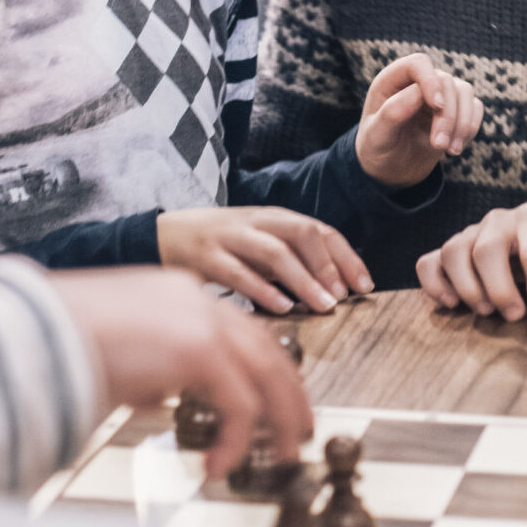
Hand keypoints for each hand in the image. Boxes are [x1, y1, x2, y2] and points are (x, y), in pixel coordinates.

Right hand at [50, 267, 311, 477]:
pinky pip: (239, 404)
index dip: (263, 369)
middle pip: (267, 349)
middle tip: (297, 429)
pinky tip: (220, 466)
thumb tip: (162, 395)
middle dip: (288, 394)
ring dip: (279, 419)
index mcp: (179, 295)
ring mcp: (201, 321)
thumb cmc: (57, 342)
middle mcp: (197, 301)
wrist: (31, 332)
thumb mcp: (118, 352)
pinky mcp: (197, 350)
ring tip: (280, 455)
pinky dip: (238, 440)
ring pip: (267, 374)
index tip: (275, 398)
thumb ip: (149, 369)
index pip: (240, 332)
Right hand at [156, 206, 370, 313]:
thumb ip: (291, 261)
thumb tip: (333, 286)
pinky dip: (262, 290)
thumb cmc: (221, 246)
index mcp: (273, 218)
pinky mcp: (205, 257)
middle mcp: (255, 222)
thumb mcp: (259, 245)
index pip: (319, 230)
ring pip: (275, 252)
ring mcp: (230, 237)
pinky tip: (281, 308)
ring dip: (304, 280)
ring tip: (322, 306)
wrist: (162, 234)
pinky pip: (238, 272)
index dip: (346, 257)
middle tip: (343, 297)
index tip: (364, 286)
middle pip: (302, 233)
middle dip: (328, 265)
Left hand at [356, 53, 482, 187]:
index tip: (436, 106)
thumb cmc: (378, 148)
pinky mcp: (456, 109)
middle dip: (447, 115)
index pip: (419, 64)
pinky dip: (470, 128)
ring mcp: (440, 94)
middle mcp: (419, 82)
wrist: (391, 169)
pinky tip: (456, 147)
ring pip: (465, 92)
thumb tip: (417, 92)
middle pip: (446, 82)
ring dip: (462, 123)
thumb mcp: (377, 135)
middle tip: (439, 145)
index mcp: (393, 80)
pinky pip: (475, 108)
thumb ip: (392, 112)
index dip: (430, 80)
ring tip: (451, 150)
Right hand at [418, 201, 526, 321]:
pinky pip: (428, 262)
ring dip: (467, 287)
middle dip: (500, 288)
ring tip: (485, 311)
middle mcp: (498, 220)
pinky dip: (434, 284)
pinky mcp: (449, 250)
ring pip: (453, 252)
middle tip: (514, 315)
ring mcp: (469, 233)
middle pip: (487, 249)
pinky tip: (451, 304)